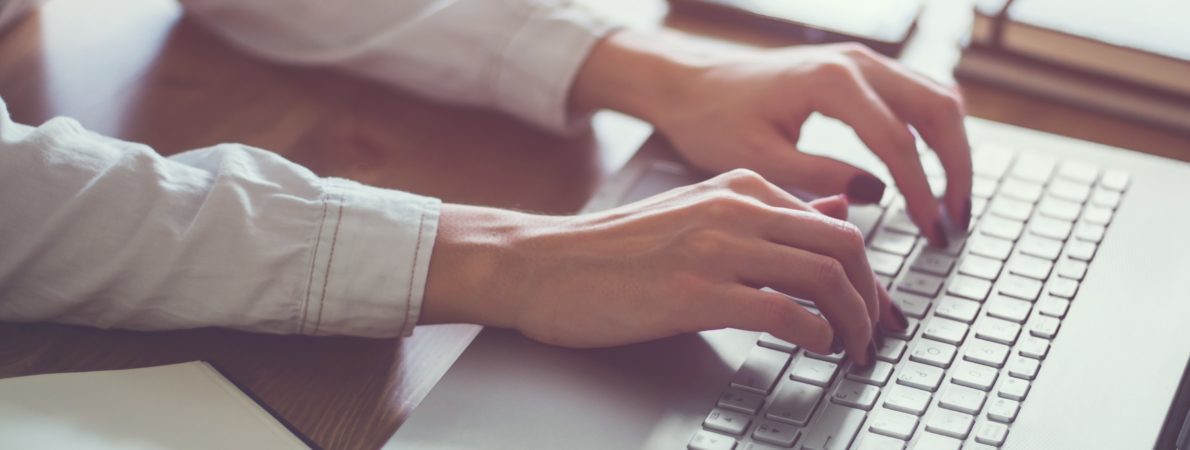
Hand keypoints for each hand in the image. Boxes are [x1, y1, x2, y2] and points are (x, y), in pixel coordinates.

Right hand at [421, 170, 909, 365]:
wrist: (545, 265)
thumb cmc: (617, 250)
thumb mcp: (699, 214)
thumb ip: (766, 214)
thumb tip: (837, 211)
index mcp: (741, 186)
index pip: (835, 223)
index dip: (869, 274)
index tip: (875, 308)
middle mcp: (736, 209)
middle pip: (845, 247)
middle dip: (873, 299)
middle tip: (875, 335)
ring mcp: (717, 249)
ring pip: (825, 277)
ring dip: (853, 322)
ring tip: (852, 350)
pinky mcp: (696, 292)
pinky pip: (785, 312)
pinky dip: (816, 335)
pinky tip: (816, 349)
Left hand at [572, 31, 972, 244]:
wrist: (690, 84)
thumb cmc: (712, 120)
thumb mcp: (759, 159)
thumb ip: (819, 175)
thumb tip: (877, 196)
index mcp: (831, 81)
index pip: (898, 141)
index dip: (921, 192)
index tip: (932, 233)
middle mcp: (855, 62)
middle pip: (938, 111)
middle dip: (956, 169)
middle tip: (955, 222)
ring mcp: (861, 61)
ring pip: (936, 98)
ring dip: (953, 149)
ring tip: (950, 204)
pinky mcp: (859, 71)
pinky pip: (917, 95)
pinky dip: (933, 133)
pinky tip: (928, 174)